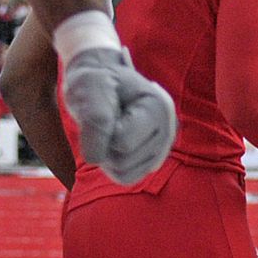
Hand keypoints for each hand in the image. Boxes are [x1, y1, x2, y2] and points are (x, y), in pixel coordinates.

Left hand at [55, 13, 177, 185]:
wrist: (100, 80)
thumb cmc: (95, 80)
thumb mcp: (90, 88)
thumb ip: (95, 120)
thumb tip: (95, 159)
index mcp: (158, 108)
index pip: (122, 142)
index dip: (101, 130)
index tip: (102, 107)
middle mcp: (167, 131)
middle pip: (122, 161)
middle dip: (103, 144)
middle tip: (103, 119)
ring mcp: (161, 148)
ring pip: (123, 173)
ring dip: (106, 154)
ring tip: (108, 129)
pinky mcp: (151, 160)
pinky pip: (126, 178)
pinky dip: (111, 165)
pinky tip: (112, 142)